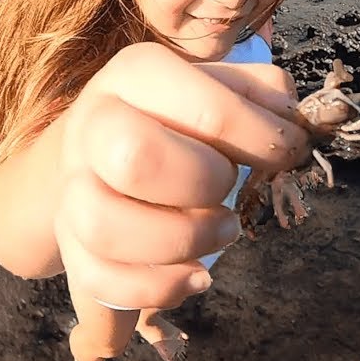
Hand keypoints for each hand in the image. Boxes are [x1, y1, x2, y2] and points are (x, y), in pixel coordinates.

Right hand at [52, 42, 309, 308]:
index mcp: (137, 74)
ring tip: (225, 230)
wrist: (105, 143)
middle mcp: (93, 124)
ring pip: (105, 226)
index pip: (206, 108)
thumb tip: (288, 114)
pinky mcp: (71, 241)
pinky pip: (99, 278)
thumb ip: (262, 91)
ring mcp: (73, 185)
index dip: (261, 138)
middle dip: (205, 183)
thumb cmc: (182, 113)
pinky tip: (197, 276)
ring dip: (181, 240)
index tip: (288, 151)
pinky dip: (158, 286)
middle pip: (134, 158)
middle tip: (233, 186)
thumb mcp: (221, 86)